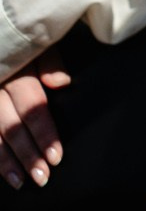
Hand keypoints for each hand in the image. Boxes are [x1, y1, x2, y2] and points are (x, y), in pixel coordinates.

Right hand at [0, 51, 68, 189]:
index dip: (44, 133)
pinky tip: (0, 171)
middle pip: (11, 126)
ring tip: (20, 182)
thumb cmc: (24, 41)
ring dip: (4, 161)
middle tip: (42, 177)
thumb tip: (62, 84)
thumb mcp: (40, 41)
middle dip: (27, 154)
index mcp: (15, 70)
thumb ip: (50, 61)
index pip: (32, 107)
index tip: (56, 157)